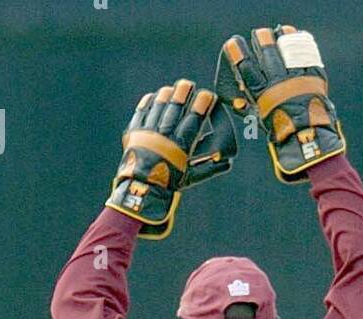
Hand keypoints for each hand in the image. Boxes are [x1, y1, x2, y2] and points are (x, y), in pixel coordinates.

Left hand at [107, 80, 234, 239]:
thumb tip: (228, 162)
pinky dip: (148, 102)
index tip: (208, 95)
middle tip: (189, 84)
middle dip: (183, 94)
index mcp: (180, 147)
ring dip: (166, 95)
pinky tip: (154, 96)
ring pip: (158, 107)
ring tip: (173, 88)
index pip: (193, 120)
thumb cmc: (171, 184)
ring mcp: (147, 133)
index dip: (201, 106)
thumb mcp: (191, 177)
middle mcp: (163, 137)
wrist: (142, 190)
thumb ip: (209, 168)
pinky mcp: (134, 132)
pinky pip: (141, 112)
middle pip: (175, 109)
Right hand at [216, 25, 342, 182]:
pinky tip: (295, 38)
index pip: (246, 66)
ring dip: (281, 37)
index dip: (238, 52)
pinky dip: (300, 44)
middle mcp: (279, 83)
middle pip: (267, 51)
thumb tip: (238, 98)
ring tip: (279, 32)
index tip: (234, 44)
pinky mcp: (313, 78)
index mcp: (263, 94)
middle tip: (260, 35)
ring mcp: (297, 79)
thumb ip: (251, 104)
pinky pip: (305, 55)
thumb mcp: (262, 118)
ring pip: (286, 49)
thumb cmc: (283, 133)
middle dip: (262, 40)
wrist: (310, 140)